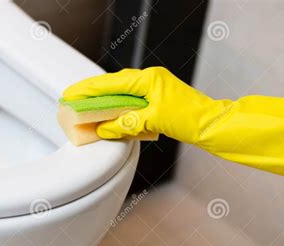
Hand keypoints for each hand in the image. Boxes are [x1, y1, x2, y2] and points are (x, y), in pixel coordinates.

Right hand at [62, 67, 218, 144]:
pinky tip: (109, 118)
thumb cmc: (191, 118)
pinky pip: (131, 103)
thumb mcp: (154, 121)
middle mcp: (149, 80)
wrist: (212, 125)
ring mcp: (153, 90)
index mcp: (148, 79)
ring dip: (104, 103)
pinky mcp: (156, 101)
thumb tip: (105, 128)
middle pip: (113, 86)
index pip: (110, 83)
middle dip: (92, 95)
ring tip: (86, 110)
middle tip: (73, 102)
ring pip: (121, 95)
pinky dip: (118, 110)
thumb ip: (126, 123)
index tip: (71, 94)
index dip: (88, 89)